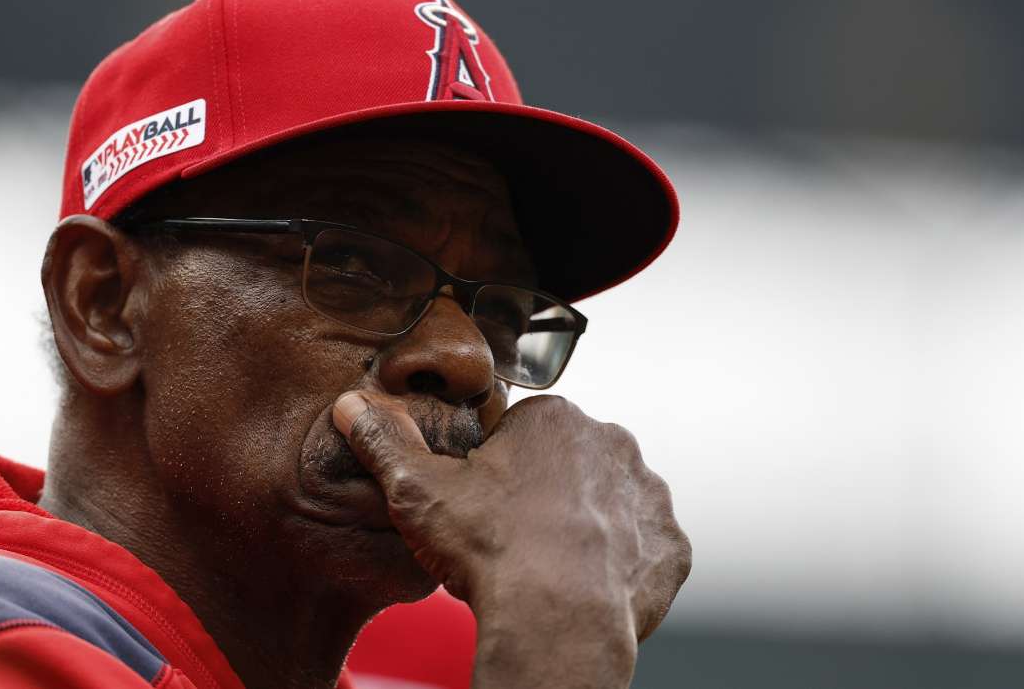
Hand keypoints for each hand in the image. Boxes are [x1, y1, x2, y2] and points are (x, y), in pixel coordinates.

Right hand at [333, 391, 690, 687]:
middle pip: (570, 466)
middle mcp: (612, 445)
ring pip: (610, 506)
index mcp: (555, 420)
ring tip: (550, 567)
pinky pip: (645, 551)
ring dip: (588, 529)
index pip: (523, 436)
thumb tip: (352, 407)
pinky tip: (588, 587)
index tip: (483, 508)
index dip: (497, 474)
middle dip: (546, 496)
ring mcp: (649, 496)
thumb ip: (385, 443)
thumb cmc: (489, 549)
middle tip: (513, 539)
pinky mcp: (671, 546)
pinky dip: (622, 568)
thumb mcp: (418, 491)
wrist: (555, 617)